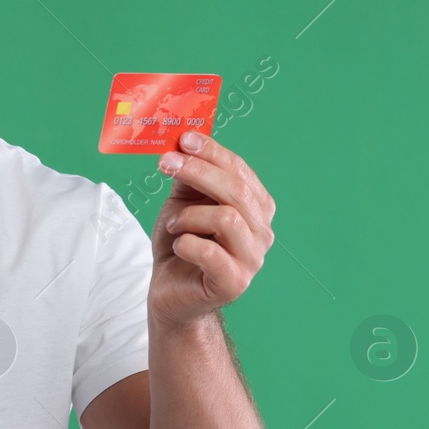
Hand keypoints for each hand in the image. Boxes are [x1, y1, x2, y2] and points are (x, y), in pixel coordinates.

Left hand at [148, 131, 274, 328]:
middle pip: (236, 191)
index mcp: (256, 207)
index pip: (239, 170)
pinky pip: (210, 253)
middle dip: (197, 171)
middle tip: (166, 163)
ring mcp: (252, 259)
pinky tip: (179, 246)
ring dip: (190, 216)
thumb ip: (189, 176)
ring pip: (226, 219)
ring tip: (174, 225)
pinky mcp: (234, 283)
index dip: (212, 152)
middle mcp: (262, 232)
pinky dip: (187, 243)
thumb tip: (184, 140)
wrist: (170, 290)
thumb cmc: (181, 242)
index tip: (184, 138)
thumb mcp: (183, 201)